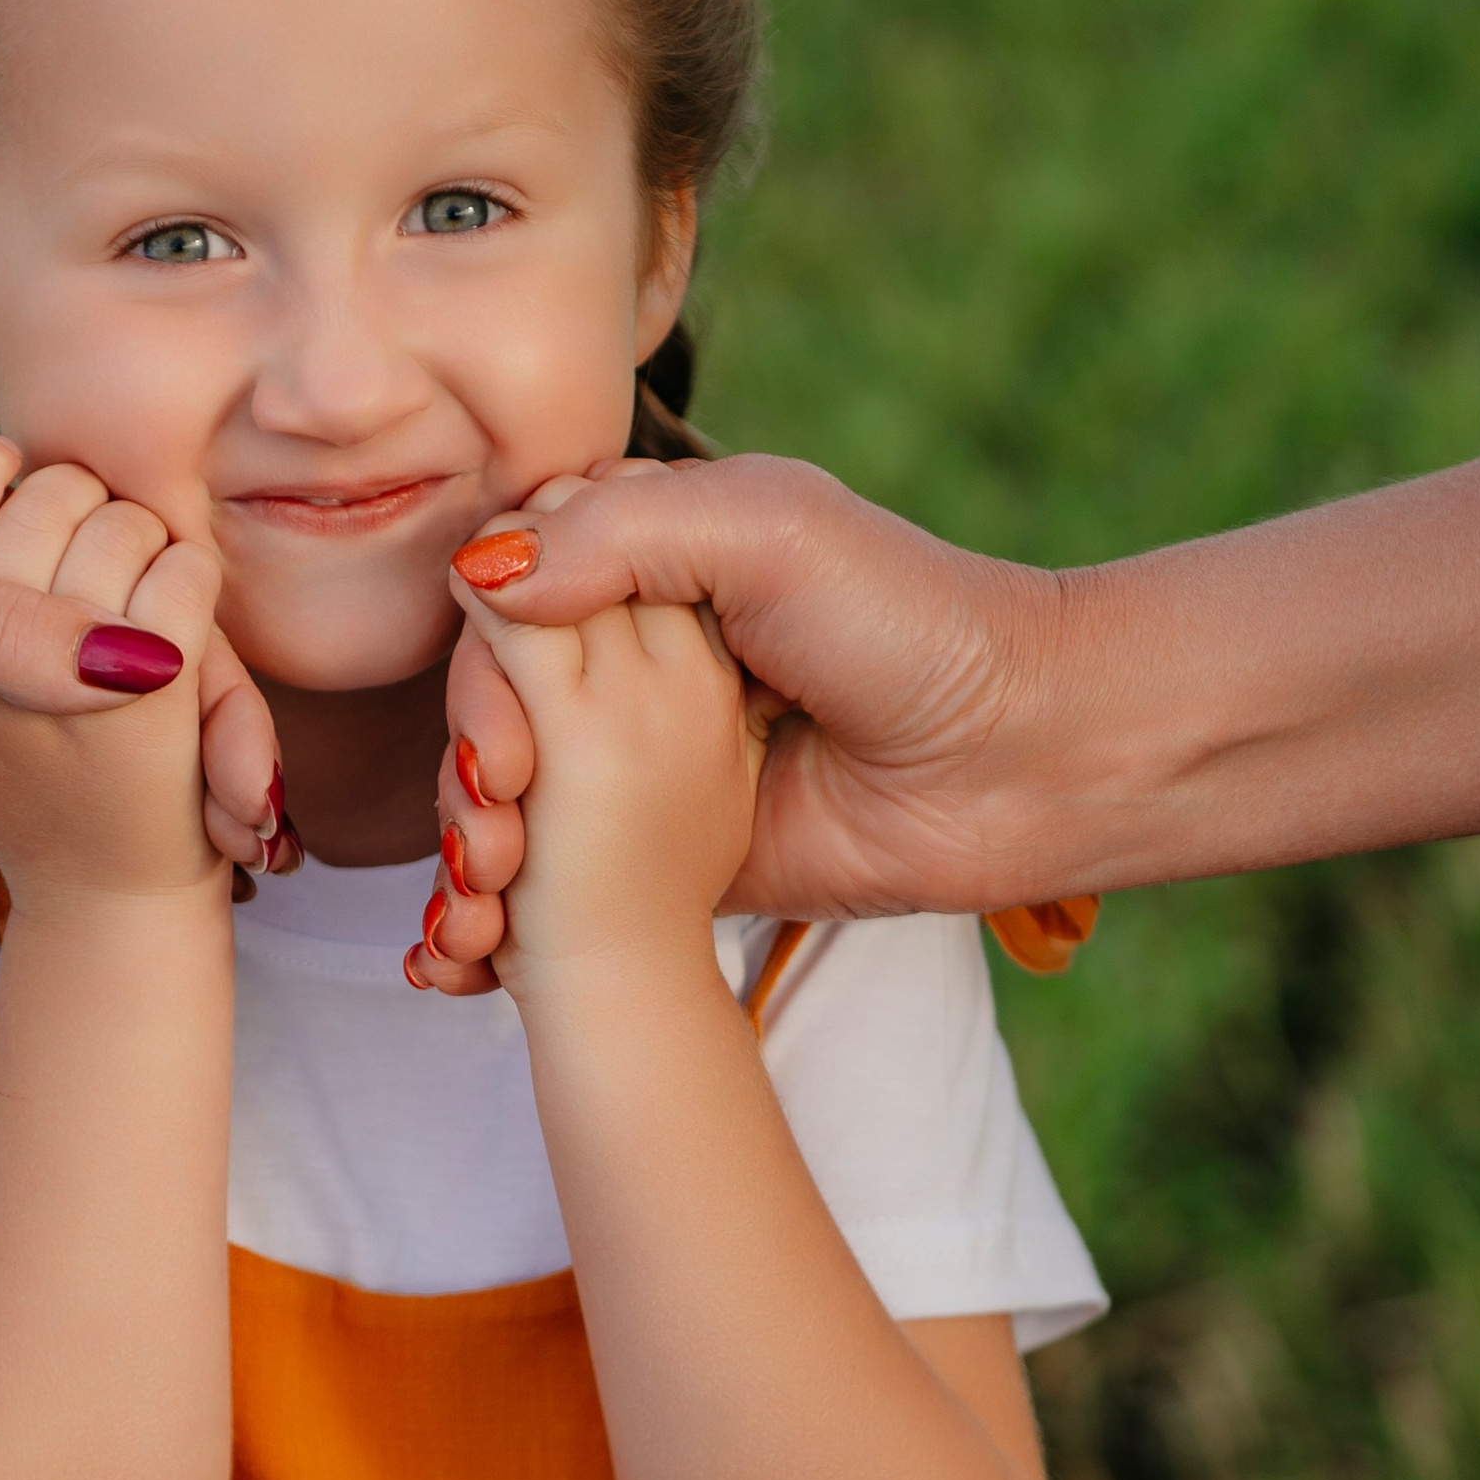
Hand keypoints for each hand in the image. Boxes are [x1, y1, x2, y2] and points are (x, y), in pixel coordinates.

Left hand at [0, 437, 282, 865]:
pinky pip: (19, 782)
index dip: (200, 653)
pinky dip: (83, 820)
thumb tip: (144, 661)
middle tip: (254, 829)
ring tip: (235, 860)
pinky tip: (145, 864)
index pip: (134, 564)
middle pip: (129, 649)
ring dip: (156, 783)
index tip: (245, 758)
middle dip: (200, 730)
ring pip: (86, 726)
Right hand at [412, 455, 1059, 979]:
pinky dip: (496, 915)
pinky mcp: (659, 856)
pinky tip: (465, 949)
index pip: (506, 575)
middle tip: (501, 793)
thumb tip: (476, 575)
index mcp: (651, 548)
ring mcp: (640, 758)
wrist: (1014, 762)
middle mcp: (633, 650)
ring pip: (506, 788)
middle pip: (493, 689)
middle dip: (475, 746)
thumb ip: (619, 535)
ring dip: (472, 838)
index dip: (484, 635)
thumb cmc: (906, 621)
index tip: (503, 692)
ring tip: (489, 880)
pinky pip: (555, 879)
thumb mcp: (766, 530)